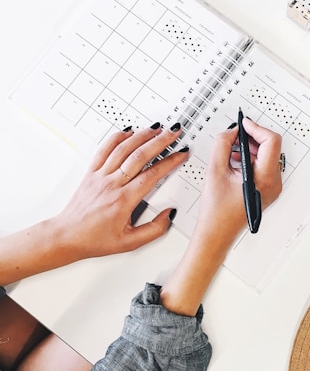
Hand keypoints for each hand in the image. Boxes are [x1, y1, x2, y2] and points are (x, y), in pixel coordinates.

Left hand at [52, 123, 188, 258]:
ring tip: (156, 128)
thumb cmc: (95, 239)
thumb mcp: (130, 243)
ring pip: (123, 149)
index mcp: (123, 200)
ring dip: (141, 136)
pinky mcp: (91, 173)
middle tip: (173, 133)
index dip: (170, 162)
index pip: (152, 174)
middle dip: (160, 141)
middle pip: (139, 156)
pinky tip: (128, 131)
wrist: (67, 236)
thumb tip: (169, 214)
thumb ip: (154, 229)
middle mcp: (111, 184)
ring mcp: (100, 176)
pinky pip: (104, 149)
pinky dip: (117, 137)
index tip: (180, 154)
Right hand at [193, 117, 282, 247]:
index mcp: (265, 178)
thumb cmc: (217, 211)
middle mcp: (274, 183)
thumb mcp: (215, 170)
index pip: (271, 141)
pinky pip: (263, 166)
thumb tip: (231, 131)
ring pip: (267, 156)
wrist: (217, 232)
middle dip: (253, 137)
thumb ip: (222, 144)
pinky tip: (235, 160)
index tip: (244, 124)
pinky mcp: (267, 189)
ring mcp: (272, 187)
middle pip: (271, 148)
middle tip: (236, 134)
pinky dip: (250, 158)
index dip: (256, 128)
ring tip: (232, 149)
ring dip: (250, 148)